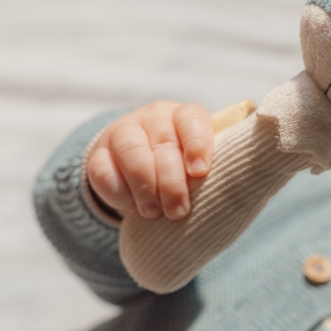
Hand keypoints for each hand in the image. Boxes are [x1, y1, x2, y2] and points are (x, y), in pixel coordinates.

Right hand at [86, 101, 213, 220]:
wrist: (141, 174)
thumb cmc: (183, 173)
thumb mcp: (200, 168)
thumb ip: (213, 174)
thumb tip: (232, 195)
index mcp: (183, 117)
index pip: (192, 120)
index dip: (197, 144)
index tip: (200, 172)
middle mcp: (154, 119)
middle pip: (163, 143)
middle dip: (172, 182)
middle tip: (179, 211)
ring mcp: (123, 133)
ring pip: (131, 151)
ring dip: (145, 186)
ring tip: (153, 212)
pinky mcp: (98, 155)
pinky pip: (103, 171)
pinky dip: (119, 193)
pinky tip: (131, 207)